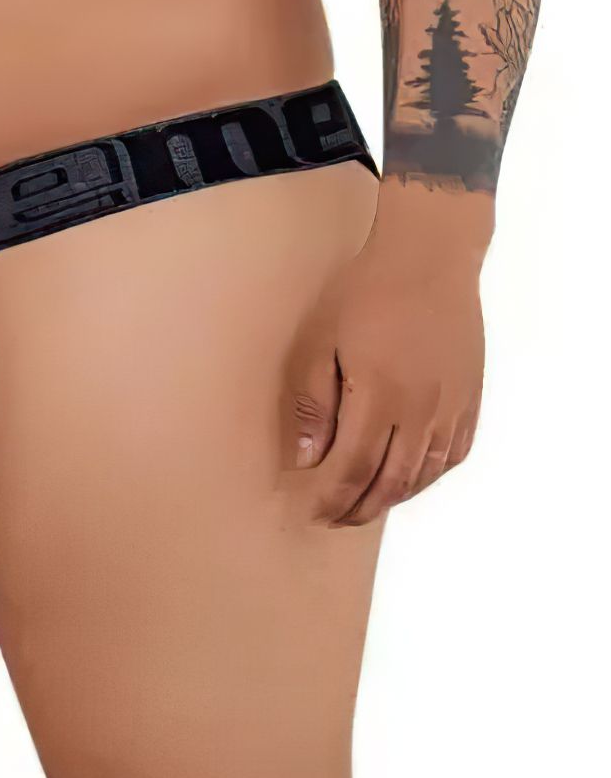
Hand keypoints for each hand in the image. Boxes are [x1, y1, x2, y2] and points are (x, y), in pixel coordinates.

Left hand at [283, 229, 484, 526]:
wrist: (428, 258)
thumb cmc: (367, 293)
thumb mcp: (322, 341)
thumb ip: (314, 403)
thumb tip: (308, 458)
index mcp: (379, 397)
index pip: (352, 469)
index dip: (332, 498)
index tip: (314, 512)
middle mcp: (421, 410)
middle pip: (390, 483)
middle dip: (359, 509)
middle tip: (336, 518)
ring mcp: (451, 407)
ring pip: (424, 475)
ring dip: (393, 497)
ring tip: (366, 504)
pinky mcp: (470, 398)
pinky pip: (453, 455)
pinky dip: (428, 476)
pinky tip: (410, 478)